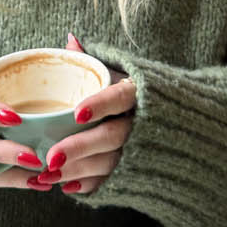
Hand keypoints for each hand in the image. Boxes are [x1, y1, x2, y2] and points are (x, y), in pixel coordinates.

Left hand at [33, 34, 135, 195]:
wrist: (179, 126)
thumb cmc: (132, 96)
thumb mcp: (118, 73)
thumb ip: (93, 63)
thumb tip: (69, 40)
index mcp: (138, 93)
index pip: (121, 98)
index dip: (100, 105)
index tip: (76, 113)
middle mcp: (142, 123)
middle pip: (113, 136)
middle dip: (80, 147)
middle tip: (50, 156)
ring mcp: (141, 151)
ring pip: (109, 163)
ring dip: (77, 170)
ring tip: (47, 173)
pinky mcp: (136, 173)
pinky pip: (112, 182)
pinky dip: (88, 185)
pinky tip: (65, 186)